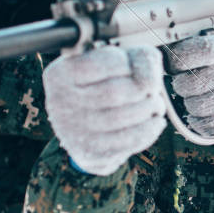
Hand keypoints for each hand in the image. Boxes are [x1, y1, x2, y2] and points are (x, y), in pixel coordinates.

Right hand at [44, 45, 166, 175]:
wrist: (94, 124)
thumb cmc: (110, 84)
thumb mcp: (123, 60)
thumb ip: (140, 59)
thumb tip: (149, 82)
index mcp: (60, 73)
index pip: (105, 62)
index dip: (131, 65)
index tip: (134, 69)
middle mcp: (58, 103)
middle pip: (115, 92)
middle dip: (145, 89)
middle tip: (151, 89)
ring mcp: (71, 131)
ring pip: (123, 117)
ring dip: (151, 108)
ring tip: (155, 104)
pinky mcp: (88, 154)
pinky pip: (128, 140)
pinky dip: (150, 129)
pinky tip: (154, 121)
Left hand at [167, 31, 213, 141]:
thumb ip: (205, 47)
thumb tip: (167, 55)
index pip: (193, 51)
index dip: (175, 60)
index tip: (173, 64)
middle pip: (186, 83)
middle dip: (183, 85)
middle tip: (194, 83)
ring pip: (191, 106)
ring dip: (193, 103)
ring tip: (210, 96)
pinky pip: (200, 124)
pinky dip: (201, 120)